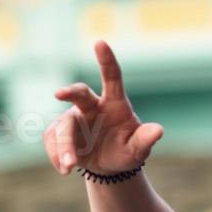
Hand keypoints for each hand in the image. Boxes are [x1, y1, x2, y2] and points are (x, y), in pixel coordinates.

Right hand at [45, 40, 164, 175]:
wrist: (109, 166)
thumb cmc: (127, 151)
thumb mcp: (138, 149)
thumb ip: (145, 139)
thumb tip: (158, 130)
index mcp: (114, 103)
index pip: (111, 77)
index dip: (106, 60)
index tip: (100, 42)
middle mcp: (91, 106)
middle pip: (79, 94)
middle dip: (69, 92)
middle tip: (59, 94)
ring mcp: (73, 118)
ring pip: (62, 126)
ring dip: (64, 146)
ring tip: (69, 166)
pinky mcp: (58, 132)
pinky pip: (52, 141)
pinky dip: (57, 156)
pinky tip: (65, 169)